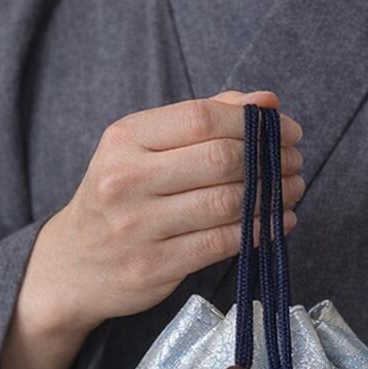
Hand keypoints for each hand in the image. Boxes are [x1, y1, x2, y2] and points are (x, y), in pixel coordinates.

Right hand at [0, 88, 302, 368]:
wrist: (72, 265)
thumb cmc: (120, 198)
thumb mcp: (141, 149)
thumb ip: (200, 121)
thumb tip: (265, 102)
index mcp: (124, 139)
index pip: (201, 118)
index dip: (253, 121)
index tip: (286, 129)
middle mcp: (126, 180)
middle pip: (220, 159)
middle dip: (270, 158)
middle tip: (295, 161)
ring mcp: (138, 226)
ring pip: (226, 203)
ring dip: (273, 195)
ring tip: (293, 188)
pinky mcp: (154, 266)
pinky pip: (221, 243)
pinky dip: (260, 229)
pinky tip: (279, 220)